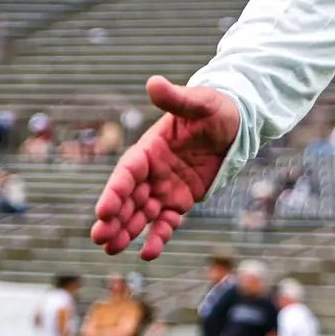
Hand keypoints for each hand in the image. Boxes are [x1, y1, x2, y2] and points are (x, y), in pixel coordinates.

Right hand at [91, 76, 239, 258]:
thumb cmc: (215, 109)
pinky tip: (148, 253)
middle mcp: (152, 171)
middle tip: (98, 238)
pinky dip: (158, 237)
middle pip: (128, 198)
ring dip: (126, 231)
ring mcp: (165, 187)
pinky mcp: (181, 200)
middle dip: (113, 218)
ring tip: (110, 250)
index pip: (127, 172)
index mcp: (149, 149)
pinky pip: (167, 222)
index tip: (103, 210)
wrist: (235, 124)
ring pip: (141, 214)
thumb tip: (154, 82)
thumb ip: (176, 98)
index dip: (115, 191)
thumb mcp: (199, 102)